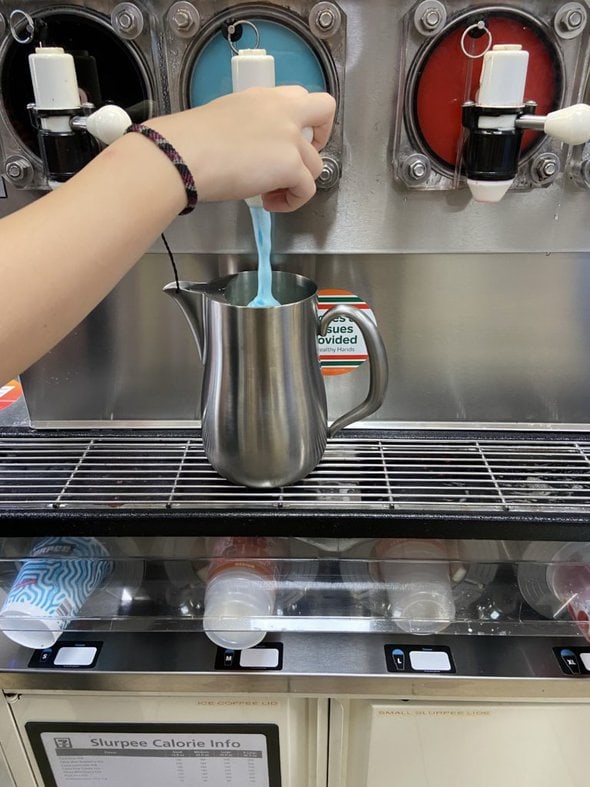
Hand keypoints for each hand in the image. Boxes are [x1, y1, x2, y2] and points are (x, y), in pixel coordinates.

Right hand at [149, 86, 335, 210]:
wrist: (186, 155)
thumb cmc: (193, 140)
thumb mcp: (228, 117)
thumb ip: (253, 126)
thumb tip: (256, 150)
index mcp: (266, 96)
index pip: (303, 97)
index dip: (305, 120)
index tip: (291, 140)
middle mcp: (284, 111)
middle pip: (325, 114)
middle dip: (319, 140)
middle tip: (297, 162)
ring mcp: (291, 138)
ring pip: (316, 164)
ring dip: (297, 182)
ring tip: (269, 193)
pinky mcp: (291, 166)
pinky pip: (307, 190)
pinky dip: (291, 201)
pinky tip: (269, 203)